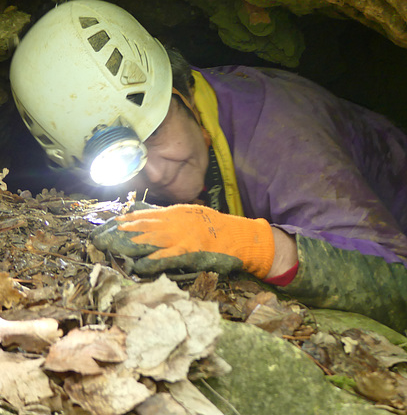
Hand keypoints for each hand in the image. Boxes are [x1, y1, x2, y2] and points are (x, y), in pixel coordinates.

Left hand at [91, 204, 274, 277]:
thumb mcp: (188, 213)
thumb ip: (163, 213)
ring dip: (125, 246)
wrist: (239, 238)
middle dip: (116, 233)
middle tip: (97, 239)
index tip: (104, 226)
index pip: (142, 215)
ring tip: (108, 250)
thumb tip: (137, 208)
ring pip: (147, 241)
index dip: (121, 221)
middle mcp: (174, 223)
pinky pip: (164, 258)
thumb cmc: (214, 228)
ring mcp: (181, 238)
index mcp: (174, 213)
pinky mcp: (189, 253)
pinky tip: (136, 267)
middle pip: (139, 227)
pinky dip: (149, 263)